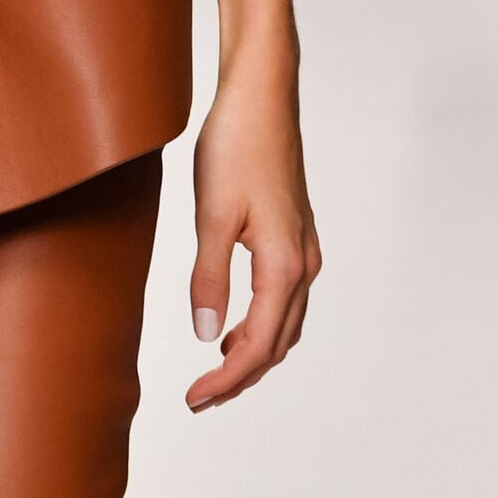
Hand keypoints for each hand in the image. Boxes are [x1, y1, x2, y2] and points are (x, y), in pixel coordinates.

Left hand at [186, 59, 319, 409]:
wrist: (261, 97)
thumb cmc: (236, 146)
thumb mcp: (211, 215)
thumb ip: (209, 278)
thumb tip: (207, 336)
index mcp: (283, 265)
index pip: (258, 346)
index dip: (226, 381)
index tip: (194, 399)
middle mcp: (303, 264)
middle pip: (277, 344)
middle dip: (240, 377)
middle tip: (199, 397)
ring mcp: (304, 250)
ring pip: (285, 323)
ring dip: (253, 353)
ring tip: (214, 370)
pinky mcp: (296, 236)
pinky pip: (284, 300)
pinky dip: (262, 324)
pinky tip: (233, 323)